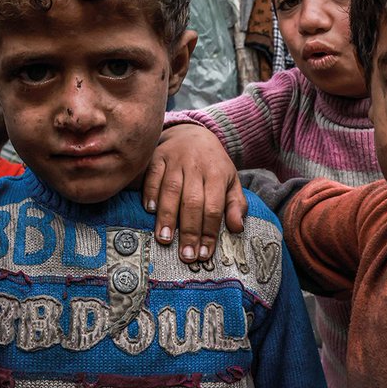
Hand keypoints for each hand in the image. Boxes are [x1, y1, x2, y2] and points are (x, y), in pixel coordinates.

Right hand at [143, 123, 246, 261]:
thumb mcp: (231, 180)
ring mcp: (176, 160)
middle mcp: (197, 166)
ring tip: (164, 239)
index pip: (214, 207)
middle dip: (189, 230)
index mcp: (217, 174)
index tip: (204, 254)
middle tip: (185, 255)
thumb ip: (235, 204)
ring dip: (167, 216)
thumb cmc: (212, 163)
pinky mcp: (157, 156)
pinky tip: (150, 210)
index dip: (209, 232)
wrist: (192, 132)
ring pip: (171, 189)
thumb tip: (237, 228)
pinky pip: (152, 175)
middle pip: (193, 202)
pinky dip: (150, 192)